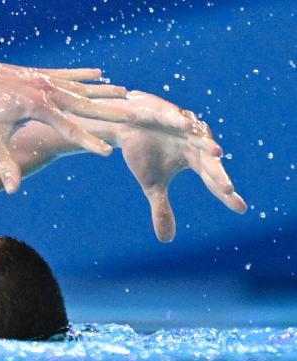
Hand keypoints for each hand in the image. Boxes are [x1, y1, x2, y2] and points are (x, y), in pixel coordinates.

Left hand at [0, 59, 133, 193]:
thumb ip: (5, 164)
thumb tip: (13, 190)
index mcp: (37, 108)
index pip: (69, 129)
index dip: (89, 142)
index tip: (108, 151)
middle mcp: (45, 91)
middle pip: (84, 104)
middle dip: (110, 111)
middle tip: (136, 115)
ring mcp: (42, 80)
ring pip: (80, 86)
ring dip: (104, 91)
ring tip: (128, 94)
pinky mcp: (37, 74)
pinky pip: (67, 75)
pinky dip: (84, 76)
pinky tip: (100, 74)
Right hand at [104, 91, 246, 241]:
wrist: (126, 125)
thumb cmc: (144, 154)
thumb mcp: (152, 186)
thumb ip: (162, 209)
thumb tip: (167, 240)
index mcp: (193, 159)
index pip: (213, 179)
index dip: (225, 193)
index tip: (241, 209)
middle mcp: (193, 143)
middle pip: (209, 160)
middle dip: (218, 174)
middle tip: (227, 189)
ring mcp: (181, 127)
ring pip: (198, 136)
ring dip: (207, 144)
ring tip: (216, 153)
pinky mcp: (165, 112)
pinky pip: (174, 117)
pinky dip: (180, 121)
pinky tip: (186, 127)